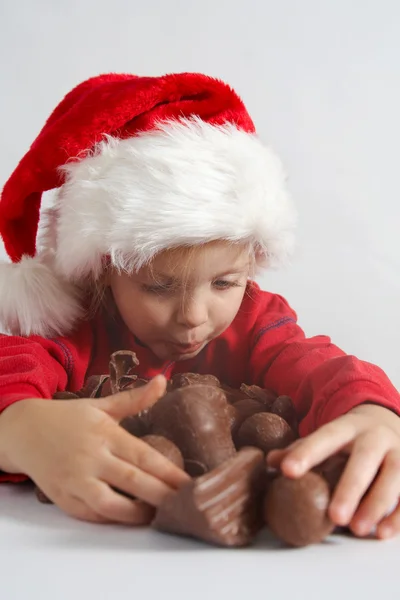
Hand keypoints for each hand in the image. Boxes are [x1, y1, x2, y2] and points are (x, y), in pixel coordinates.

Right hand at [0, 376, 188, 523]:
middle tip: (185, 505)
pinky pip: (91, 515)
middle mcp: (91, 457)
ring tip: (158, 515)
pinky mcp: (63, 498)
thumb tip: (163, 379)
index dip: (169, 472)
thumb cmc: (69, 418)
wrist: (24, 431)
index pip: (144, 456)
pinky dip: (112, 519)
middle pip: (133, 481)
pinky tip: (130, 517)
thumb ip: (135, 398)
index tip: (189, 484)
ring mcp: (75, 480)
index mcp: (105, 433)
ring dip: (137, 513)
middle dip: (162, 496)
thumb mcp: (102, 405)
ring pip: (111, 505)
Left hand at [267, 404, 399, 538]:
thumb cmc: (349, 438)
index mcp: (347, 427)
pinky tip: (383, 533)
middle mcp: (375, 437)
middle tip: (334, 517)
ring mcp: (399, 452)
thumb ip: (301, 449)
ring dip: (376, 504)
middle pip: (364, 460)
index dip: (306, 452)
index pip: (325, 437)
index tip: (286, 471)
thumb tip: (269, 462)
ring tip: (358, 529)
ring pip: (394, 477)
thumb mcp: (328, 437)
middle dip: (350, 488)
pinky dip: (398, 516)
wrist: (388, 420)